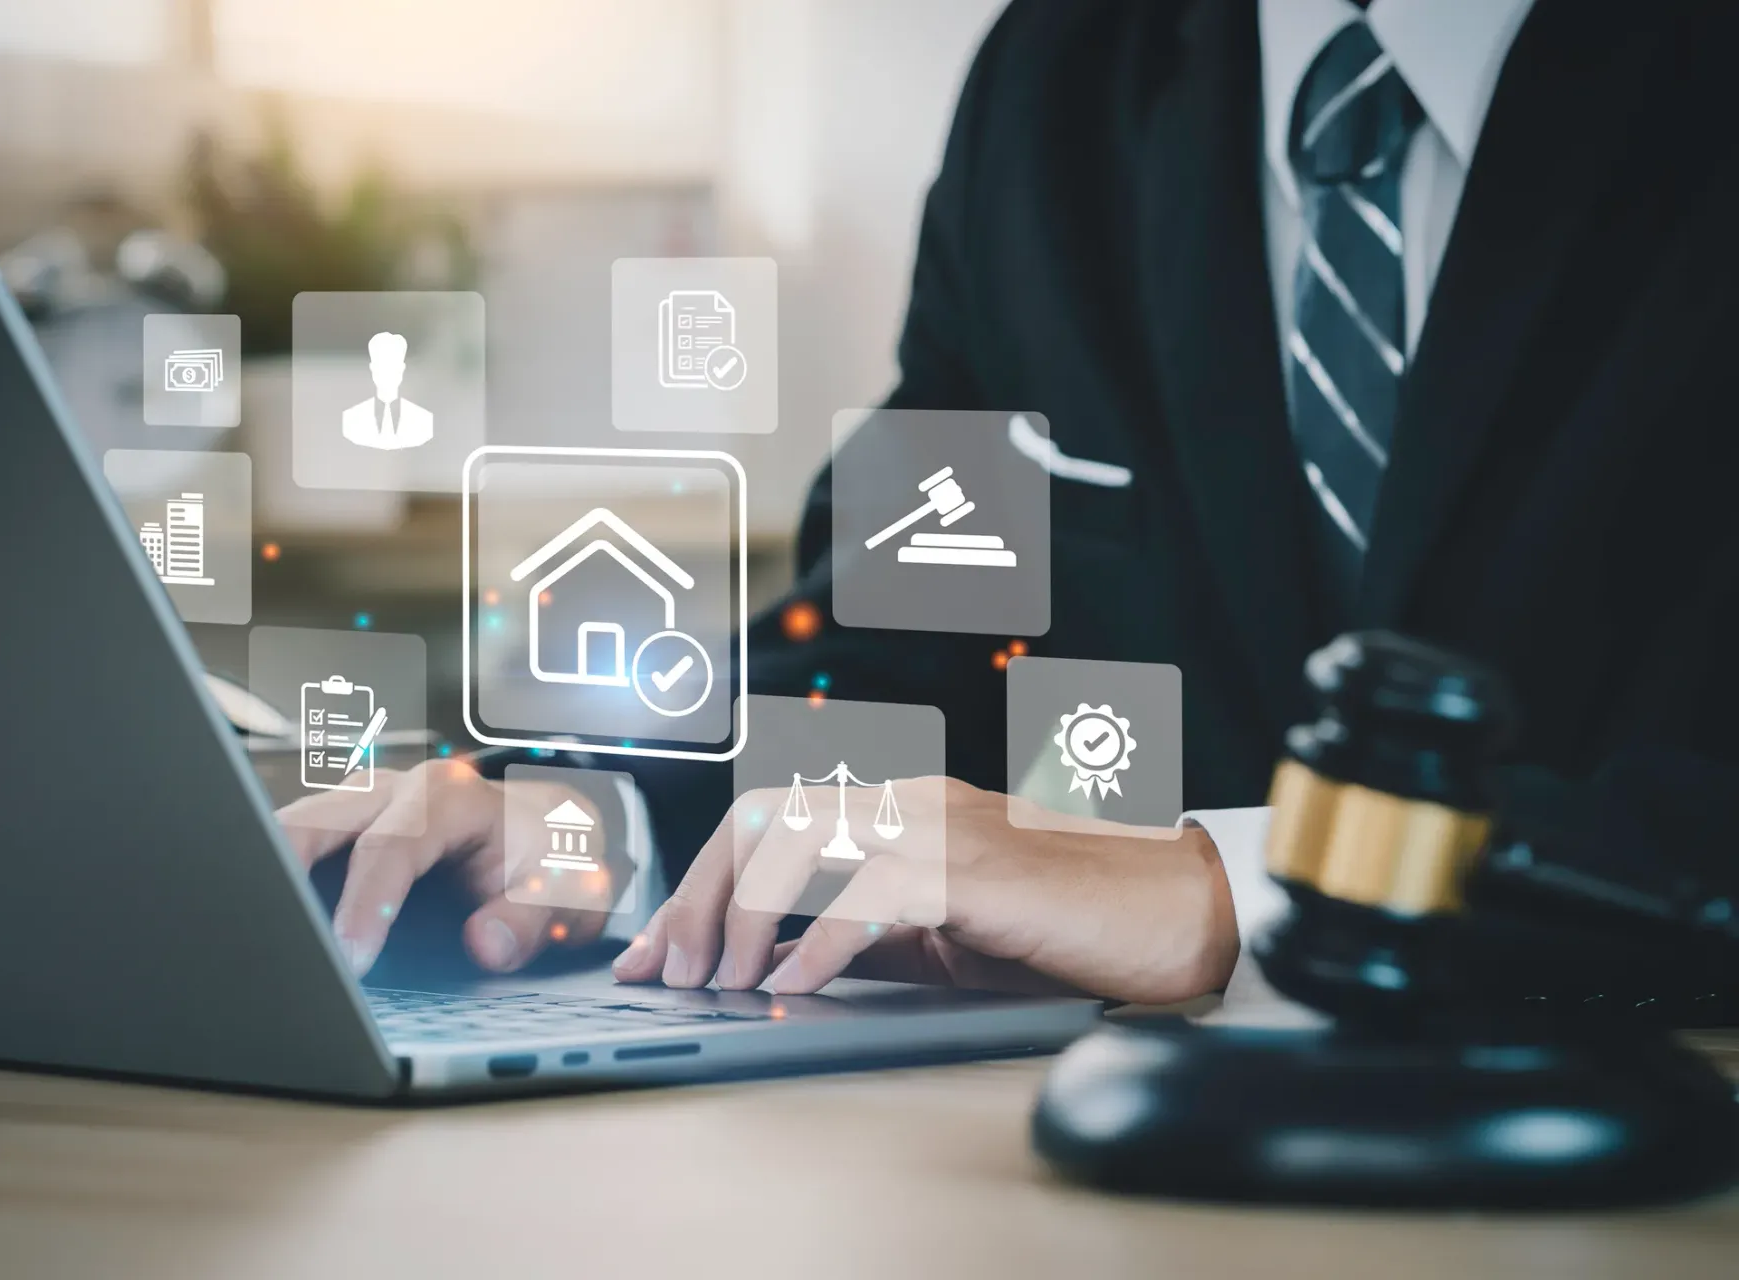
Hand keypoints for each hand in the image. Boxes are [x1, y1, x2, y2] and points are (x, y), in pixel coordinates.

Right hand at [278, 760, 612, 977]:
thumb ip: (530, 917)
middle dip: (279, 872)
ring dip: (269, 879)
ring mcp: (358, 808)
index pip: (391, 846)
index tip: (350, 959)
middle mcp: (393, 791)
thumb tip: (484, 945)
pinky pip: (296, 854)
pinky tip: (271, 932)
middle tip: (265, 940)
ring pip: (292, 832)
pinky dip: (278, 888)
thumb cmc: (548, 856)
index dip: (366, 903)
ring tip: (253, 940)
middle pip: (315, 821)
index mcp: (448, 796)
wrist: (545, 831)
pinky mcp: (340, 833)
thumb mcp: (565, 887)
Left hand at [612, 776, 1237, 1002]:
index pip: (768, 820)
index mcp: (898, 808)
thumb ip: (872, 935)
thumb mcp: (946, 935)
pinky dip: (817, 944)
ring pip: (801, 841)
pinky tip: (789, 986)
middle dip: (696, 894)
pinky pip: (872, 895)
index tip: (654, 947)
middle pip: (763, 820)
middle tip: (664, 967)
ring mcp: (940, 825)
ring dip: (742, 916)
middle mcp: (910, 801)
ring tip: (719, 981)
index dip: (698, 881)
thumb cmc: (1070, 926)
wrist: (1175, 915)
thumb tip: (782, 967)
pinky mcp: (974, 868)